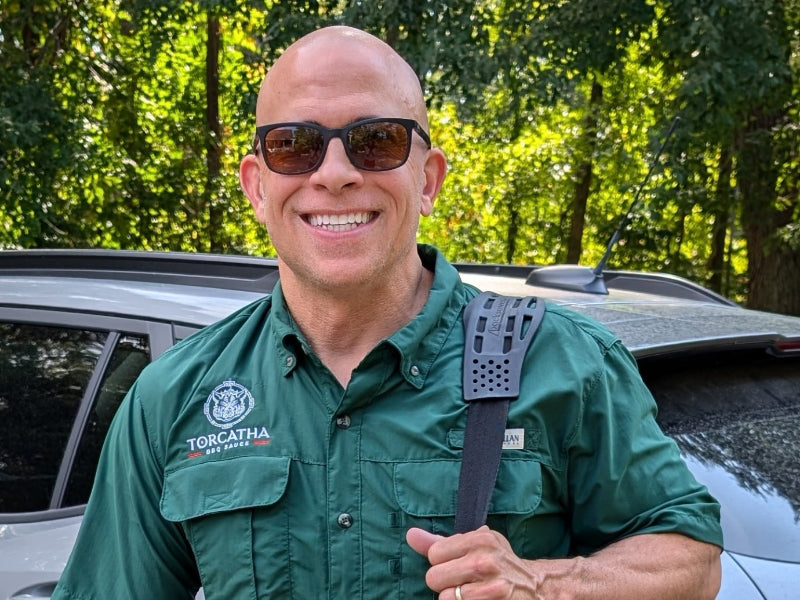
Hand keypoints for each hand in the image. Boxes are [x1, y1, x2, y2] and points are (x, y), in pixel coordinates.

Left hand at [406, 526, 541, 599]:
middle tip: (461, 581)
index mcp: (480, 539)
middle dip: (443, 583)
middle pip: (433, 577)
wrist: (534, 587)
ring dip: (452, 599)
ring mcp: (491, 587)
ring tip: (470, 593)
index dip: (441, 562)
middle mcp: (485, 561)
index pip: (434, 554)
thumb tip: (410, 535)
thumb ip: (440, 542)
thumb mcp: (475, 545)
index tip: (456, 564)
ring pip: (444, 598)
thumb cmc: (498, 563)